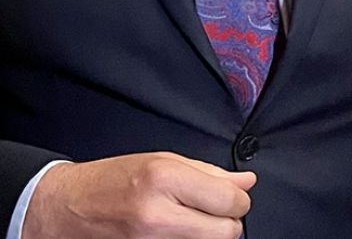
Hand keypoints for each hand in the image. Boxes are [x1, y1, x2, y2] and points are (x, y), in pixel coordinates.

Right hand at [25, 152, 254, 238]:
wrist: (64, 209)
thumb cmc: (112, 180)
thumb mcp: (162, 161)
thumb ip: (210, 173)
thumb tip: (247, 182)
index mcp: (165, 179)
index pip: (231, 201)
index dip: (238, 199)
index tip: (231, 196)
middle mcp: (157, 215)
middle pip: (226, 232)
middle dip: (227, 222)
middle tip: (213, 212)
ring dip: (208, 235)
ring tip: (190, 221)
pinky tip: (178, 233)